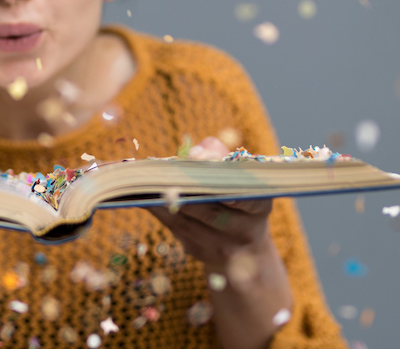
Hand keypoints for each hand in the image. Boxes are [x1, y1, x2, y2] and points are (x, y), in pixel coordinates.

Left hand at [148, 136, 292, 348]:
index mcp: (260, 207)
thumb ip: (223, 158)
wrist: (243, 250)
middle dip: (184, 189)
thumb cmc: (238, 199)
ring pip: (185, 220)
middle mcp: (243, 231)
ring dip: (162, 199)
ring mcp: (219, 246)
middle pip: (210, 210)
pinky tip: (139, 194)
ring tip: (143, 179)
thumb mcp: (241, 179)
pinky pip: (172, 227)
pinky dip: (156, 208)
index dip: (223, 182)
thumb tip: (202, 149)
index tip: (199, 163)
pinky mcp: (196, 250)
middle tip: (162, 170)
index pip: (246, 196)